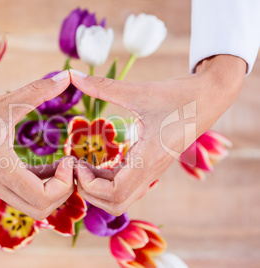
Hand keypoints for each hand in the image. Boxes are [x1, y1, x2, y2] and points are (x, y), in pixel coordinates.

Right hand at [0, 69, 74, 219]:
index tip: (67, 159)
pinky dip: (38, 185)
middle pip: (40, 210)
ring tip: (60, 164)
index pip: (42, 198)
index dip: (63, 184)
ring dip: (50, 190)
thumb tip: (66, 76)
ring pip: (30, 205)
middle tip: (68, 166)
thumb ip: (37, 90)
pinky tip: (46, 165)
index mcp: (0, 169)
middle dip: (61, 192)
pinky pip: (20, 194)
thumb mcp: (2, 101)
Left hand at [69, 55, 245, 214]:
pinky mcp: (150, 167)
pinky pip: (125, 185)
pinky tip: (96, 163)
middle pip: (116, 204)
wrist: (208, 98)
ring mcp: (151, 172)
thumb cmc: (177, 95)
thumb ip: (103, 86)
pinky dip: (106, 180)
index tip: (76, 163)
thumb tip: (73, 75)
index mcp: (148, 159)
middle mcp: (150, 172)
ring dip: (98, 188)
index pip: (114, 194)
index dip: (89, 185)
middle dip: (90, 192)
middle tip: (76, 168)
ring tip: (82, 165)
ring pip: (121, 198)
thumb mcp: (138, 91)